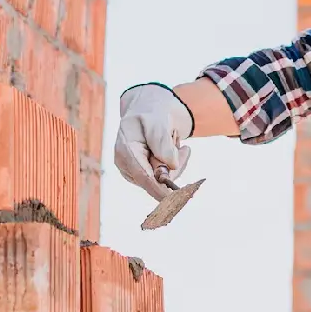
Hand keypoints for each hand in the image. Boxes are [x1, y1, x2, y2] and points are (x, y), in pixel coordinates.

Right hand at [113, 83, 194, 200]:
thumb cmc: (150, 113)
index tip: (177, 200)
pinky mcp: (143, 176)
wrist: (146, 111)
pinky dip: (174, 165)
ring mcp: (134, 172)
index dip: (160, 190)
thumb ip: (162, 142)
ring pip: (163, 181)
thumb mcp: (157, 120)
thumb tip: (171, 166)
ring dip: (176, 163)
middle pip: (157, 181)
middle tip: (185, 149)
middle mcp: (126, 166)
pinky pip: (165, 179)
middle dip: (175, 167)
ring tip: (176, 142)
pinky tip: (174, 150)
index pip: (144, 177)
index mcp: (125, 151)